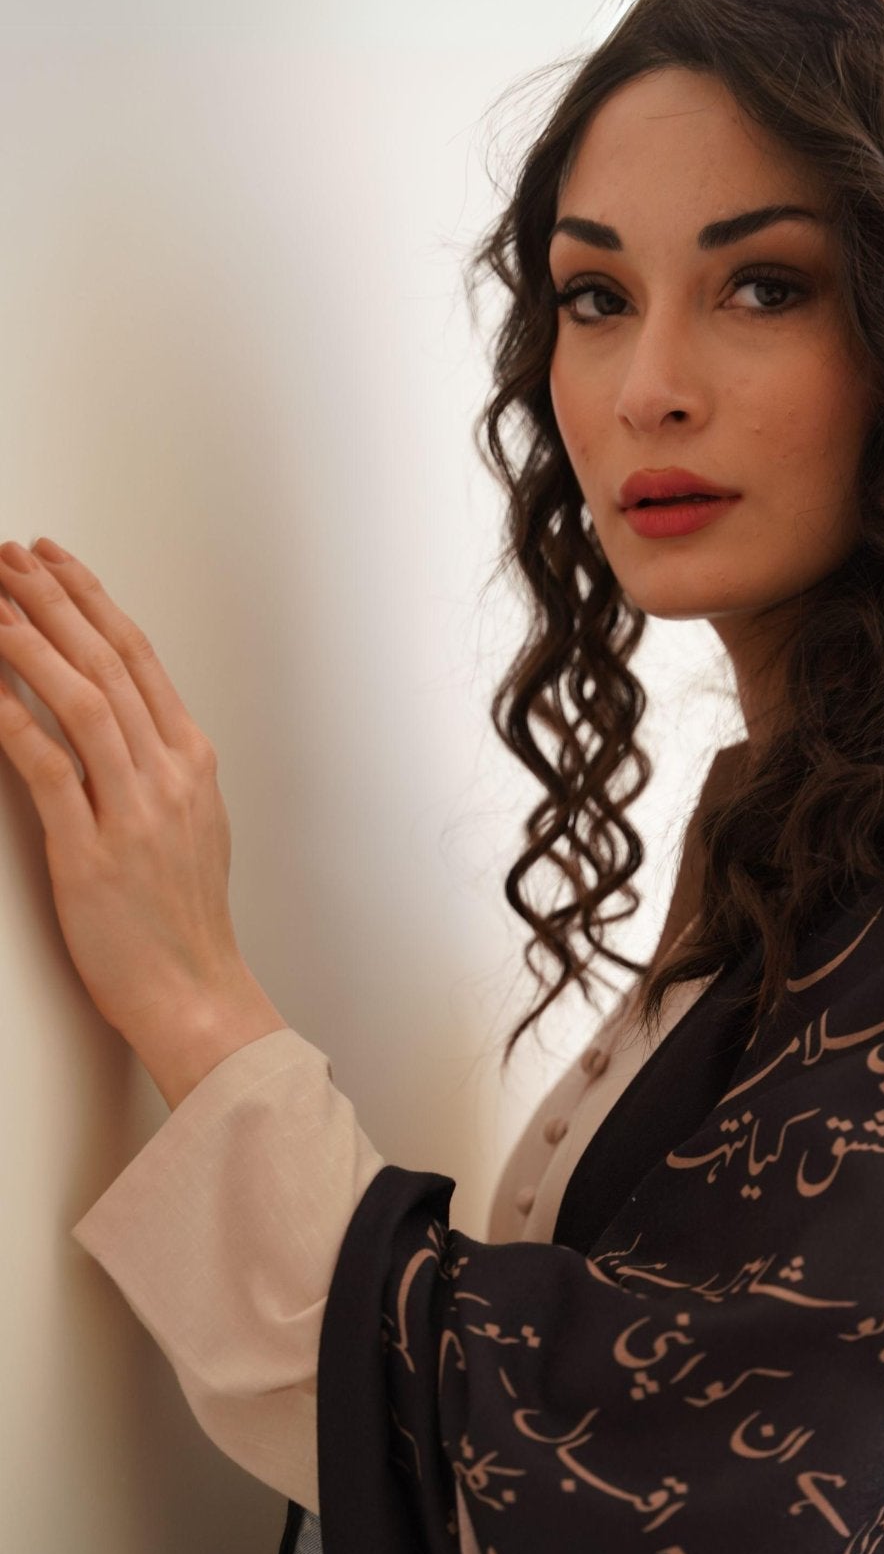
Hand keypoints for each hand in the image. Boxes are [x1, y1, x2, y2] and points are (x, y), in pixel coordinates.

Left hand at [0, 536, 287, 1102]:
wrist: (195, 994)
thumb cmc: (183, 922)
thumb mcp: (192, 826)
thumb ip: (158, 768)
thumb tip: (122, 721)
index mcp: (192, 763)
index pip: (138, 658)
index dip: (90, 600)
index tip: (53, 560)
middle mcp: (168, 776)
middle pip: (105, 664)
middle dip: (51, 601)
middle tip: (7, 558)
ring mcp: (134, 812)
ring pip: (80, 702)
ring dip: (28, 643)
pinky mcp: (92, 851)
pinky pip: (47, 768)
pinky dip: (11, 718)